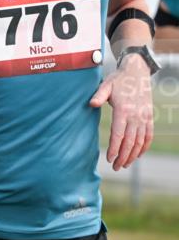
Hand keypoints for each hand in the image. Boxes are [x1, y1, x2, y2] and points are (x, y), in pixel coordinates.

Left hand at [89, 55, 153, 169]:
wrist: (137, 72)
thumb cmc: (117, 80)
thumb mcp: (105, 85)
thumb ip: (98, 95)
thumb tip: (91, 104)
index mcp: (124, 110)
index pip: (119, 134)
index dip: (114, 148)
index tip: (109, 159)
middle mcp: (136, 116)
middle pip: (130, 141)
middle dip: (123, 156)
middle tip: (116, 167)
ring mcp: (144, 117)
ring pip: (140, 141)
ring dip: (133, 154)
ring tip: (125, 165)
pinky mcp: (149, 117)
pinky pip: (149, 135)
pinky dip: (144, 146)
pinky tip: (138, 155)